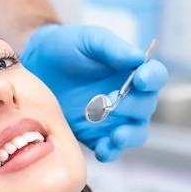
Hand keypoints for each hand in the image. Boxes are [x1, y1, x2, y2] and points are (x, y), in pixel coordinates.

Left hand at [21, 24, 167, 161]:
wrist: (36, 67)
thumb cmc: (65, 47)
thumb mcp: (87, 40)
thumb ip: (111, 47)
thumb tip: (137, 58)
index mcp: (131, 71)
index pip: (154, 76)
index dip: (152, 78)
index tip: (140, 80)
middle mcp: (127, 96)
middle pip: (145, 107)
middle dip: (134, 106)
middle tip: (112, 101)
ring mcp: (112, 118)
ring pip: (134, 133)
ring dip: (129, 136)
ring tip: (117, 136)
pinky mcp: (94, 134)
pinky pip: (110, 148)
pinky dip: (110, 152)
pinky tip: (102, 150)